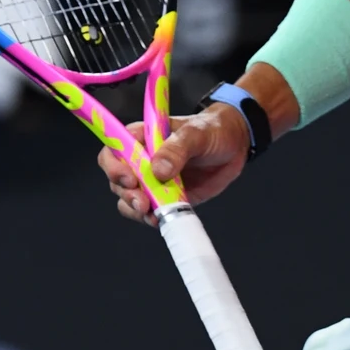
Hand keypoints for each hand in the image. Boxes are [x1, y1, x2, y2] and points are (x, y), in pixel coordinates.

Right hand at [98, 105, 249, 226]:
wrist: (235, 146)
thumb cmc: (213, 130)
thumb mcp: (197, 133)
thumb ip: (177, 148)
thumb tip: (158, 169)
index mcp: (143, 137)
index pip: (114, 148)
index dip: (114, 165)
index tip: (130, 178)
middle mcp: (142, 160)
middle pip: (117, 178)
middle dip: (125, 192)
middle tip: (142, 201)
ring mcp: (152, 181)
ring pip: (128, 198)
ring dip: (134, 208)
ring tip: (151, 212)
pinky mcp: (165, 197)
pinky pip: (149, 211)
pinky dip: (150, 218)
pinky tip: (159, 219)